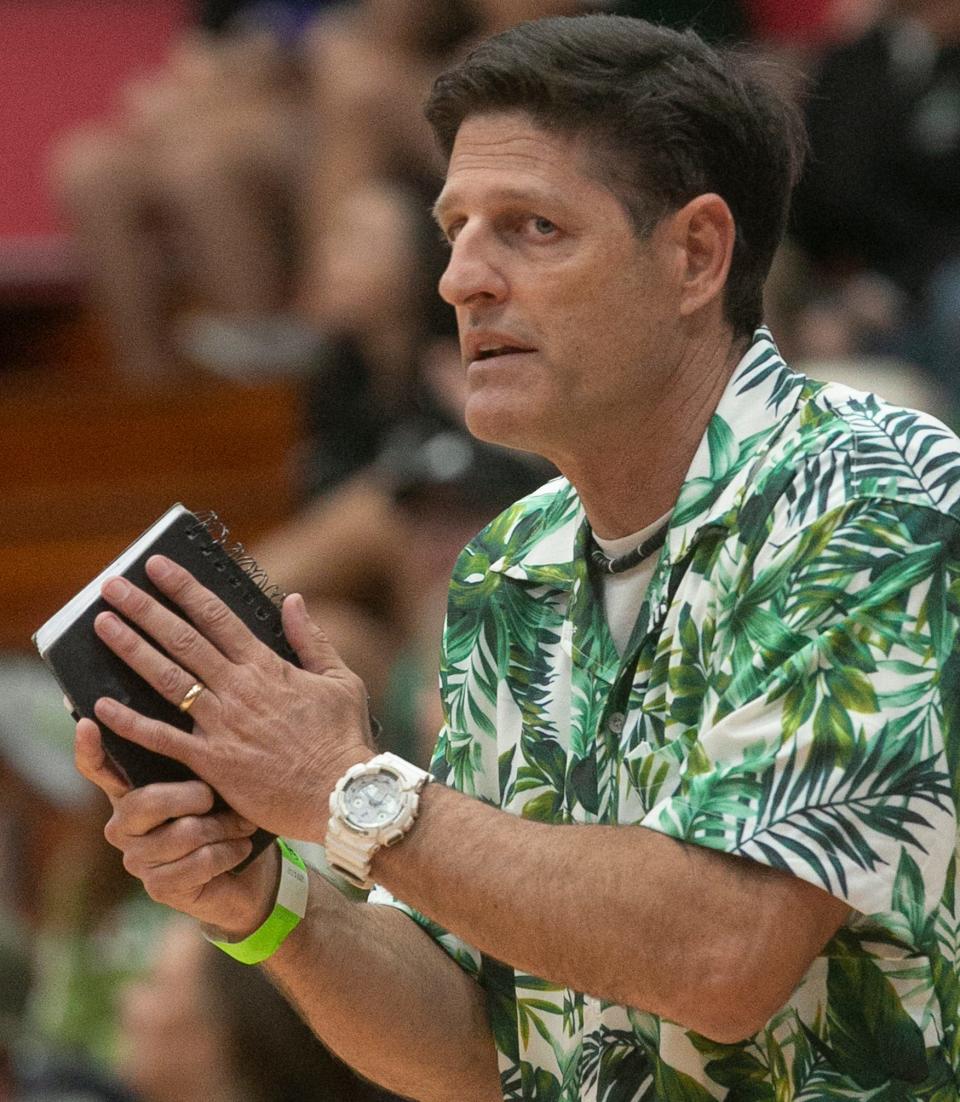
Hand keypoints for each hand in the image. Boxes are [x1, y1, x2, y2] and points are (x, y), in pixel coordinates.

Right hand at [74, 719, 276, 934]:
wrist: (246, 871)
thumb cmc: (226, 815)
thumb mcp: (213, 782)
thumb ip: (193, 758)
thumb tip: (195, 720)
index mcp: (132, 791)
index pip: (99, 769)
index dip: (90, 748)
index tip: (90, 723)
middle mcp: (124, 825)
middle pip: (148, 801)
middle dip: (195, 796)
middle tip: (217, 797)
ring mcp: (137, 858)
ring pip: (184, 833)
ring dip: (224, 827)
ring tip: (242, 824)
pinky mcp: (158, 886)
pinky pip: (198, 863)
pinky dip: (228, 852)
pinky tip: (239, 849)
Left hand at [90, 554, 373, 841]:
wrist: (340, 795)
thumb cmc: (343, 739)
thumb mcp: (340, 679)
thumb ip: (311, 638)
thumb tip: (294, 599)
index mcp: (267, 666)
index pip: (216, 616)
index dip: (183, 588)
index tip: (157, 567)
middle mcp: (238, 689)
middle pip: (182, 639)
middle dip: (144, 609)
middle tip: (112, 587)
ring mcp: (222, 724)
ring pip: (167, 678)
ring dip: (131, 649)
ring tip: (103, 625)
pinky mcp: (211, 762)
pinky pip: (162, 739)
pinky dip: (130, 723)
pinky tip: (100, 706)